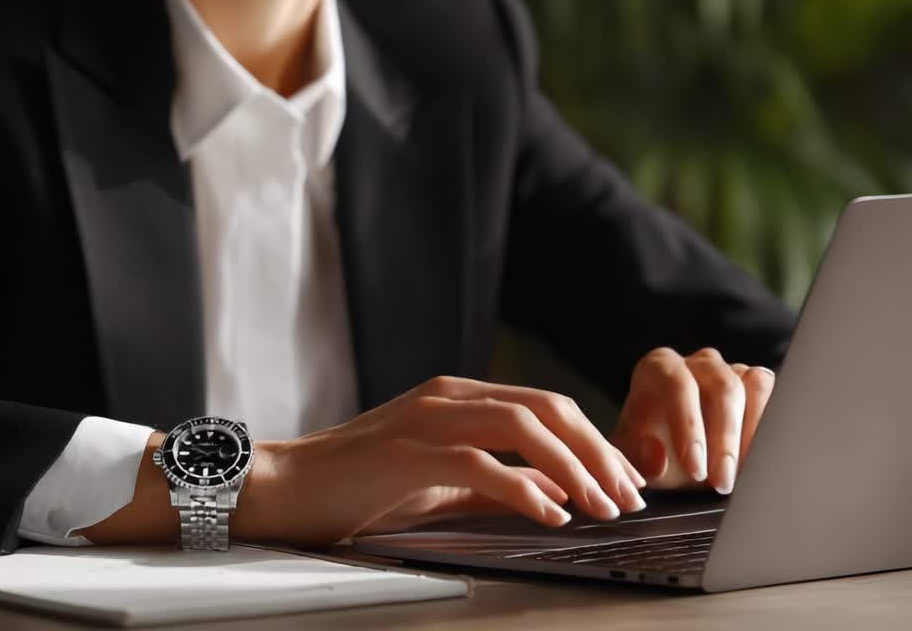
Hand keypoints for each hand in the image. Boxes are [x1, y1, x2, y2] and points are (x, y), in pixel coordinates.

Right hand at [235, 376, 646, 547]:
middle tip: (629, 497)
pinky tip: (550, 514)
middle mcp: (448, 397)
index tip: (626, 481)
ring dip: (573, 467)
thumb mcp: (438, 480)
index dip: (594, 441)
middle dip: (598, 452)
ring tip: (602, 507)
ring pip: (523, 425)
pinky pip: (480, 462)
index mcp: (457, 397)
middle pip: (546, 408)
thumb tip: (555, 494)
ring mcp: (426, 419)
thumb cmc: (356, 486)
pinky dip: (524, 488)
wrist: (283, 487)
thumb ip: (494, 481)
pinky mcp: (406, 451)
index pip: (545, 406)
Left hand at [610, 347, 775, 494]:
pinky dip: (771, 428)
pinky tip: (760, 460)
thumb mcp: (636, 461)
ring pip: (755, 386)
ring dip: (754, 434)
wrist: (674, 457)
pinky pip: (774, 396)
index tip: (695, 470)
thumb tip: (658, 453)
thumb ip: (640, 459)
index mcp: (659, 368)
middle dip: (725, 439)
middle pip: (722, 387)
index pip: (678, 386)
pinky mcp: (757, 385)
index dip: (689, 428)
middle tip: (722, 482)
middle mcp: (697, 363)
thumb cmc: (652, 452)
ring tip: (744, 474)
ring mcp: (731, 370)